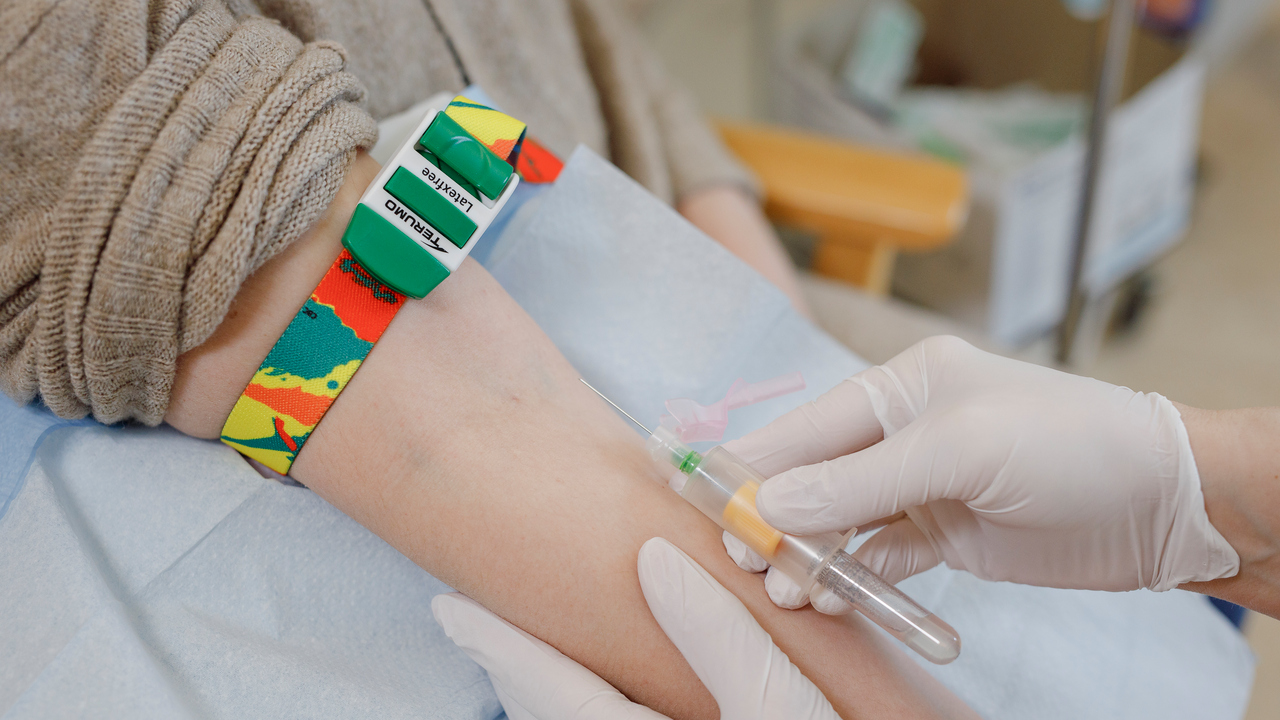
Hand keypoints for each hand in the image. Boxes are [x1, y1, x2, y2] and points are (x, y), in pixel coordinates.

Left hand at [432, 537, 838, 719]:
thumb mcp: (791, 713)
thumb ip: (724, 641)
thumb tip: (655, 562)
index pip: (561, 698)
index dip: (503, 650)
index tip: (450, 611)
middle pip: (562, 713)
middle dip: (519, 667)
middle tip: (476, 620)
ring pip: (595, 719)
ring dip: (559, 682)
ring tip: (532, 639)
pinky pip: (630, 719)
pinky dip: (606, 694)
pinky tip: (618, 668)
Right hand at [723, 335, 1238, 609]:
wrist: (1162, 503)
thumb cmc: (1066, 445)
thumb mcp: (958, 450)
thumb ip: (857, 480)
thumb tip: (770, 504)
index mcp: (902, 386)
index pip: (808, 425)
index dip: (754, 462)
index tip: (700, 495)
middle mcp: (905, 432)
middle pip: (815, 476)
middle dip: (775, 516)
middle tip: (743, 558)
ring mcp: (923, 487)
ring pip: (841, 521)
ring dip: (809, 554)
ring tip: (786, 589)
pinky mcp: (944, 535)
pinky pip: (880, 556)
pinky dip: (851, 576)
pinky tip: (830, 595)